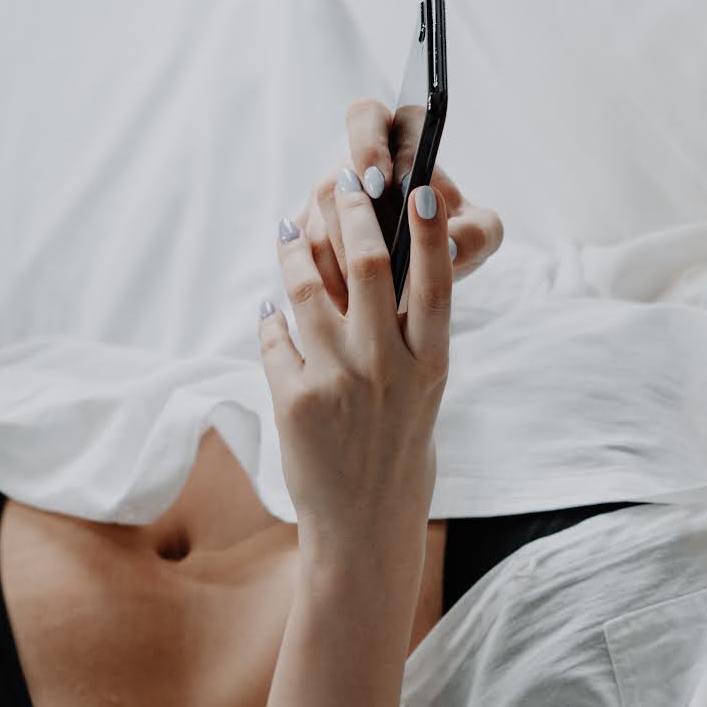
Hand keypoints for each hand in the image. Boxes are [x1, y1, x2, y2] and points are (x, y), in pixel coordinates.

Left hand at [257, 168, 455, 560]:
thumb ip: (405, 341)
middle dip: (353, 213)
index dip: (428, 235)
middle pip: (369, 267)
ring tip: (289, 230)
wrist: (365, 527)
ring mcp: (338, 382)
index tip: (419, 192)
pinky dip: (272, 317)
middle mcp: (387, 368)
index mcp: (430, 366)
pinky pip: (275, 337)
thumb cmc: (399, 453)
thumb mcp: (421, 395)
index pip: (435, 285)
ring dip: (295, 251)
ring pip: (308, 290)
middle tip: (342, 179)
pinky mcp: (294, 400)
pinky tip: (271, 307)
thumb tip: (372, 273)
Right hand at [294, 99, 506, 314]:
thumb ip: (475, 233)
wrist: (430, 276)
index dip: (368, 146)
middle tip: (376, 253)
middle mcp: (355, 166)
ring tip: (371, 292)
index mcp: (397, 141)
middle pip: (335, 180)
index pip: (366, 117)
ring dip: (341, 258)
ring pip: (315, 225)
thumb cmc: (457, 239)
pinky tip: (351, 303)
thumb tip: (449, 243)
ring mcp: (327, 201)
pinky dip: (327, 279)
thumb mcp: (480, 236)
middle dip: (353, 220)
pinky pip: (301, 253)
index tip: (381, 184)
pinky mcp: (306, 234)